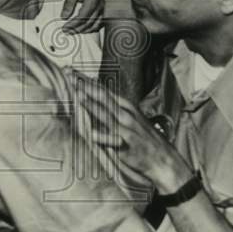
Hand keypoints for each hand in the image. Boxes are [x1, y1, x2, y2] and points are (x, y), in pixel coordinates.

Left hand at [61, 0, 104, 33]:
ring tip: (74, 31)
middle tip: (67, 31)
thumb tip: (64, 16)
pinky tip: (84, 28)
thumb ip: (69, 3)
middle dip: (76, 30)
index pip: (82, 18)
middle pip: (89, 24)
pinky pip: (100, 23)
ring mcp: (105, 8)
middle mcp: (101, 5)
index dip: (73, 25)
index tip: (65, 28)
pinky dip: (92, 28)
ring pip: (95, 25)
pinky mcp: (105, 9)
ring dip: (84, 30)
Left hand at [66, 67, 188, 192]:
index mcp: (125, 106)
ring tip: (77, 95)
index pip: (102, 90)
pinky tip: (92, 133)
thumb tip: (93, 99)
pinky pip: (114, 139)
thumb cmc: (144, 139)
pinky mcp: (128, 145)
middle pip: (102, 97)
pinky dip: (103, 136)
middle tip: (68, 76)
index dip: (86, 81)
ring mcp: (127, 129)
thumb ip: (112, 109)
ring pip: (106, 114)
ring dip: (91, 104)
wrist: (164, 159)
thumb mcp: (131, 118)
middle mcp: (125, 114)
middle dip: (84, 86)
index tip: (71, 72)